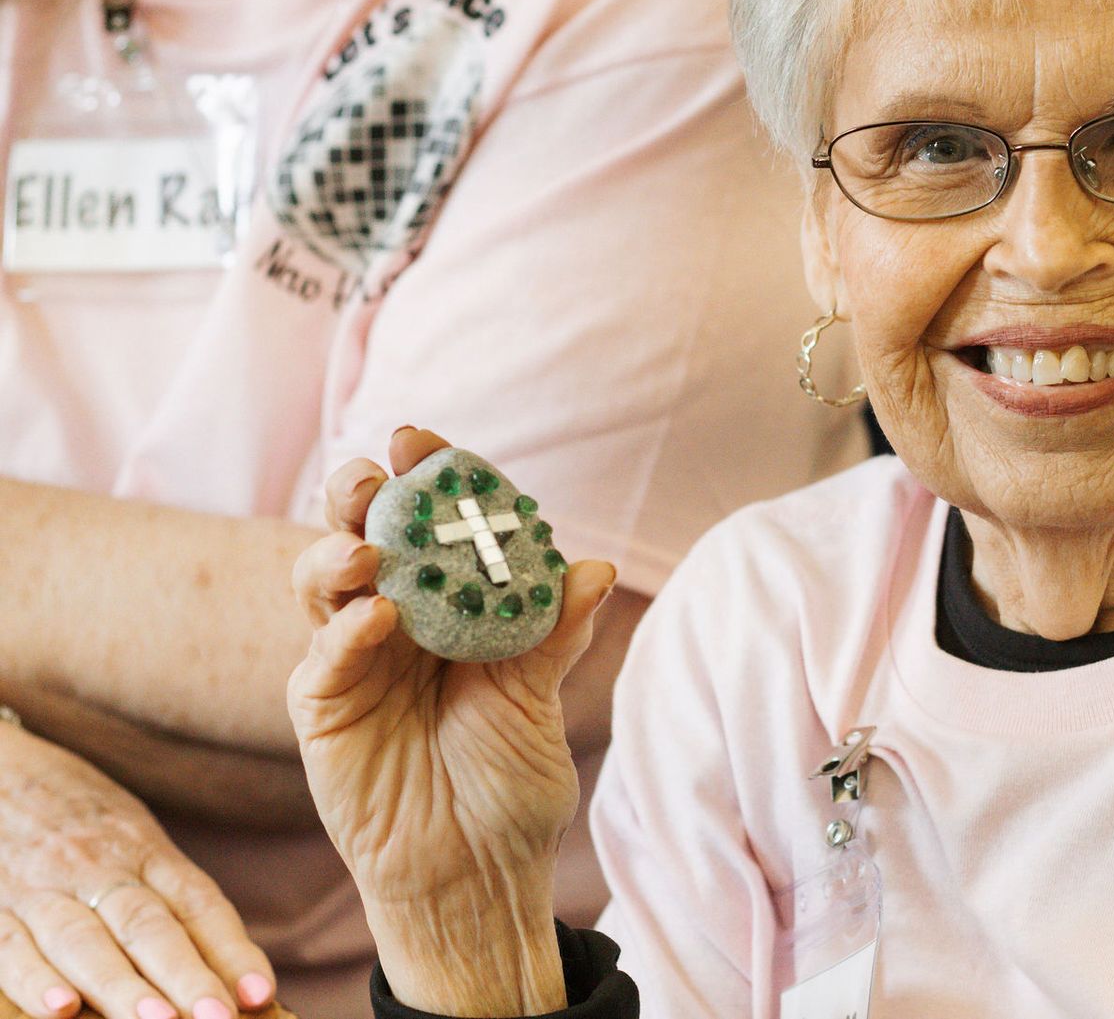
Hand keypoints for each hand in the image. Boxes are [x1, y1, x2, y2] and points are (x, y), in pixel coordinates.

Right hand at [0, 725, 274, 1018]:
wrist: (5, 771)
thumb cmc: (88, 821)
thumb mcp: (137, 839)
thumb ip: (173, 898)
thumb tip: (232, 968)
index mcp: (146, 853)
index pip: (198, 905)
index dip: (231, 952)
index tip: (260, 996)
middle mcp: (100, 869)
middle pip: (148, 927)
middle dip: (185, 978)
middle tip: (217, 1018)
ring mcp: (43, 889)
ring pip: (85, 940)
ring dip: (121, 987)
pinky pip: (12, 946)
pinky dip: (36, 980)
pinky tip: (61, 1009)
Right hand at [287, 428, 615, 1014]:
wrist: (480, 870)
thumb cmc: (509, 779)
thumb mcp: (540, 697)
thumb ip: (557, 632)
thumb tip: (597, 568)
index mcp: (448, 601)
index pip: (428, 521)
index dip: (423, 477)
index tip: (423, 441)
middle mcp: (393, 617)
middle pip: (357, 530)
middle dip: (359, 491)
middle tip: (378, 475)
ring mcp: (350, 658)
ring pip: (319, 579)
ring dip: (338, 552)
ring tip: (371, 551)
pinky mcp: (322, 708)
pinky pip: (321, 656)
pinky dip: (345, 631)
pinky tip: (376, 621)